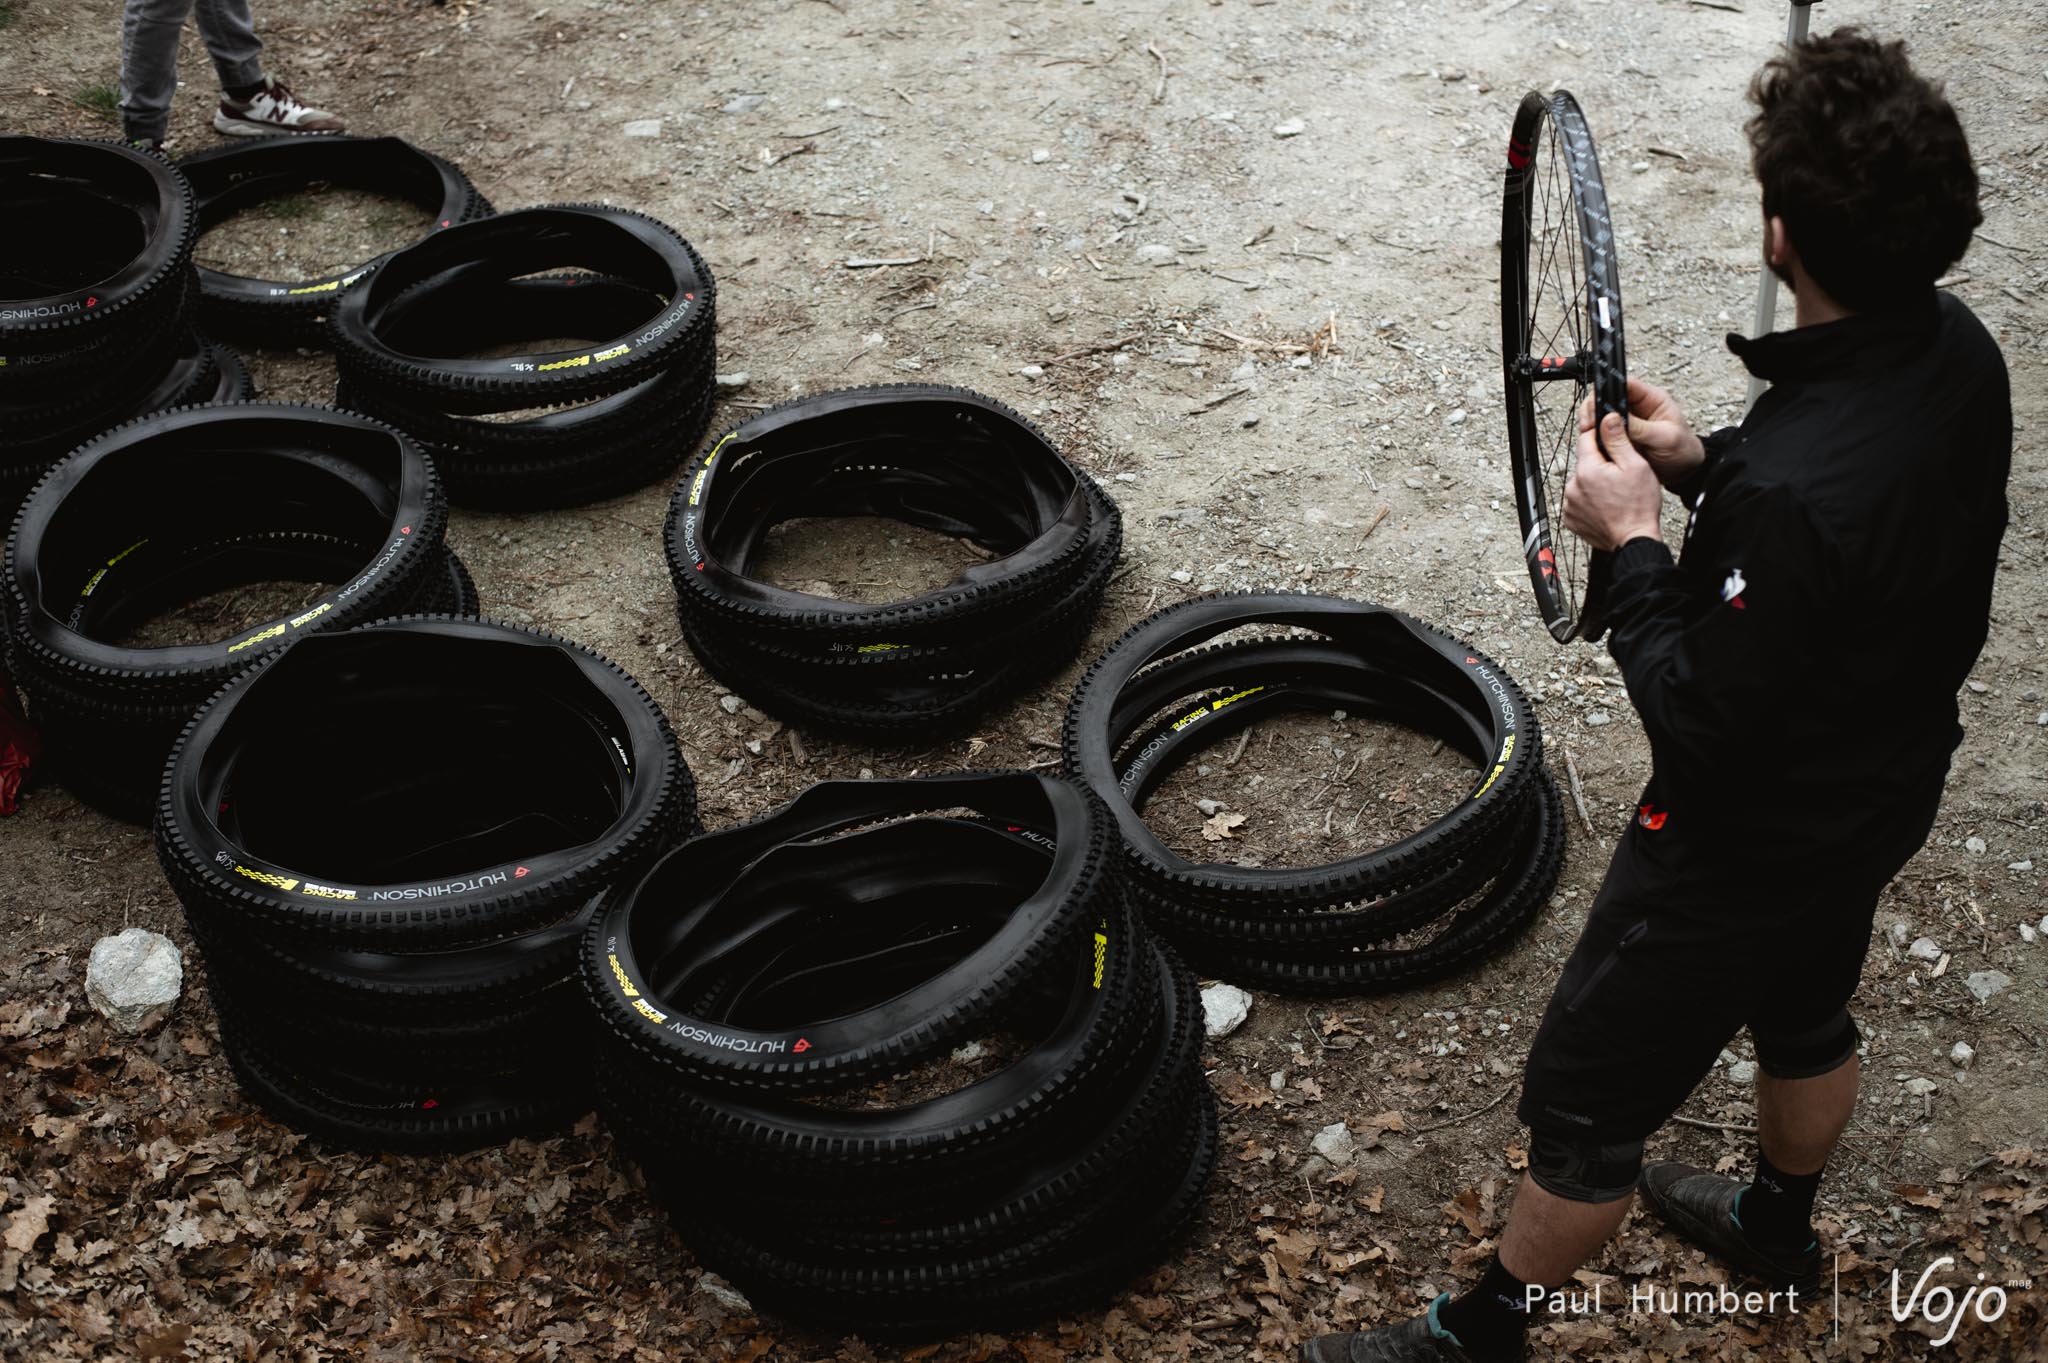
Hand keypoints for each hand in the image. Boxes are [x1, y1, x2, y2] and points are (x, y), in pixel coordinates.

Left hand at [1563, 413, 1664, 551]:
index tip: (1606, 434)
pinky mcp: (1570, 518)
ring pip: (1581, 482)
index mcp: (1588, 470)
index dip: (1599, 435)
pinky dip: (1589, 501)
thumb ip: (1617, 440)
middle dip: (1600, 464)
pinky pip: (1578, 501)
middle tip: (1620, 476)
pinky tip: (1605, 505)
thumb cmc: (1638, 507)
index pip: (1585, 439)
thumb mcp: (1635, 465)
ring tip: (1614, 494)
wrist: (1634, 540)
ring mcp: (1570, 504)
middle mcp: (1573, 486)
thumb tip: (1607, 419)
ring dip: (1594, 484)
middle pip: (1585, 463)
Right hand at [1578, 376, 1705, 487]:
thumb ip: (1642, 428)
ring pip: (1601, 414)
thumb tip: (1617, 419)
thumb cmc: (1683, 450)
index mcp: (1651, 399)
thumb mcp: (1665, 438)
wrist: (1684, 471)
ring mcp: (1626, 422)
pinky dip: (1593, 435)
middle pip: (1608, 396)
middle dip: (1595, 406)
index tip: (1597, 400)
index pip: (1626, 384)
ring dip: (1591, 420)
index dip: (1609, 388)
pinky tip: (1590, 440)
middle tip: (1588, 420)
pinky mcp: (1619, 436)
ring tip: (1587, 431)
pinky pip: (1601, 431)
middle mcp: (1637, 408)